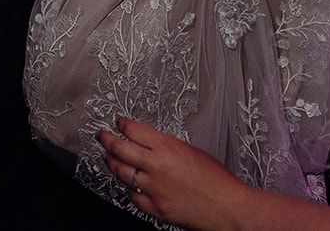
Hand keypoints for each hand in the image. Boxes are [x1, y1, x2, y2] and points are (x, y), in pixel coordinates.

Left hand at [100, 117, 253, 230]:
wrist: (227, 207)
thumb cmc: (217, 180)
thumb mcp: (191, 150)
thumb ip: (167, 147)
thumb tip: (150, 144)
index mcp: (167, 147)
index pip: (133, 130)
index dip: (122, 124)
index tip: (118, 122)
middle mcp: (156, 166)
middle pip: (119, 149)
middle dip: (107, 140)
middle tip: (102, 136)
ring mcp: (153, 188)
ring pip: (122, 173)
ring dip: (112, 163)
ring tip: (108, 158)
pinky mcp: (155, 208)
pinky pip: (133, 197)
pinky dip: (129, 189)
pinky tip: (128, 185)